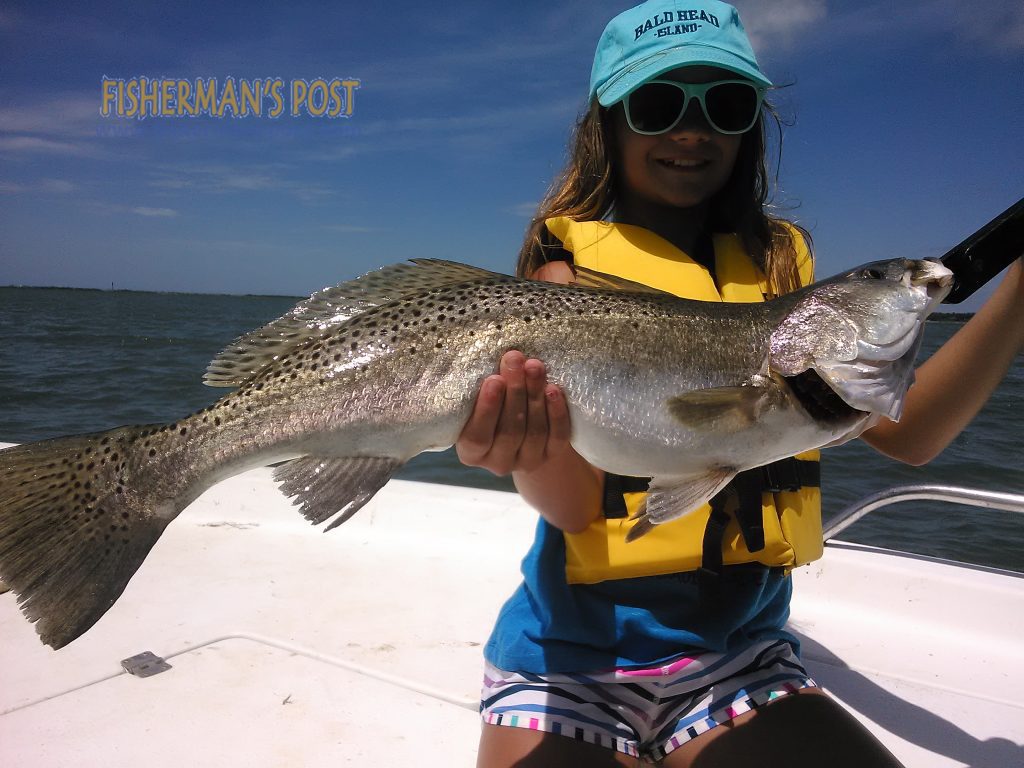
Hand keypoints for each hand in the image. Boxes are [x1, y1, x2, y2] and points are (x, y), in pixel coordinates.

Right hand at [456, 350, 570, 475]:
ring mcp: (527, 461)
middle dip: (515, 393)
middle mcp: (498, 462)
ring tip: (534, 366)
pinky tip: (553, 390)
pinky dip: (556, 412)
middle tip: (515, 360)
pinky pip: (557, 436)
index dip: (487, 409)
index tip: (494, 379)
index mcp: (472, 452)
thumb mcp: (481, 399)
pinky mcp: (551, 455)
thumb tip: (499, 358)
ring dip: (535, 396)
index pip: (477, 437)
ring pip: (534, 433)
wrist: (523, 423)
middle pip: (509, 432)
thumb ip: (483, 387)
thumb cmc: (494, 404)